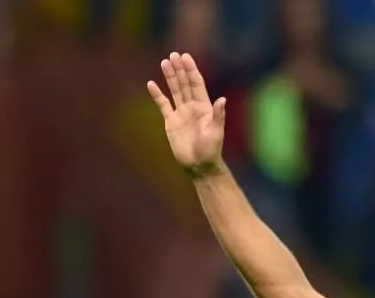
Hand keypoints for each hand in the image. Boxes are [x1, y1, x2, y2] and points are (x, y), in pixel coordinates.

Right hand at [147, 52, 225, 175]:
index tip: (186, 57)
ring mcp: (181, 113)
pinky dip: (157, 95)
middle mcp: (192, 107)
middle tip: (174, 55)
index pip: (197, 84)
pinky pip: (163, 105)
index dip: (191, 71)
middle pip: (185, 84)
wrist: (199, 165)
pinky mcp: (171, 122)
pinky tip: (151, 84)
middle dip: (180, 69)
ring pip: (174, 91)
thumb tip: (222, 99)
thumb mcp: (216, 132)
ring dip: (170, 77)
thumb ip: (218, 115)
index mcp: (204, 107)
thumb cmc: (211, 150)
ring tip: (164, 62)